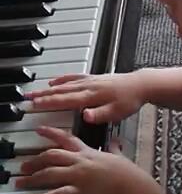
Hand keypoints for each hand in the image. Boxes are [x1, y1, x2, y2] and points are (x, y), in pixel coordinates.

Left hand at [15, 126, 132, 193]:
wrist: (130, 186)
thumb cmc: (126, 173)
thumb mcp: (118, 156)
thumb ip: (114, 148)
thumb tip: (116, 141)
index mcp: (88, 152)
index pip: (67, 139)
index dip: (51, 133)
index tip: (39, 130)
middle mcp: (80, 162)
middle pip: (52, 156)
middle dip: (35, 160)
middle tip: (24, 166)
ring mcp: (78, 175)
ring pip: (50, 173)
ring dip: (33, 178)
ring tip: (21, 182)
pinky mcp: (79, 191)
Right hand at [25, 71, 146, 123]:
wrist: (141, 85)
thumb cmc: (130, 100)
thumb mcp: (118, 112)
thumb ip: (100, 115)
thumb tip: (85, 116)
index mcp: (92, 96)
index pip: (66, 100)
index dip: (49, 103)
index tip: (35, 105)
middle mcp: (88, 86)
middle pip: (61, 91)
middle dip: (43, 94)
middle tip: (28, 98)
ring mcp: (90, 81)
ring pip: (65, 84)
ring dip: (49, 88)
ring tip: (35, 90)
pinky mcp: (94, 78)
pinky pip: (74, 77)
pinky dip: (62, 78)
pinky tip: (55, 81)